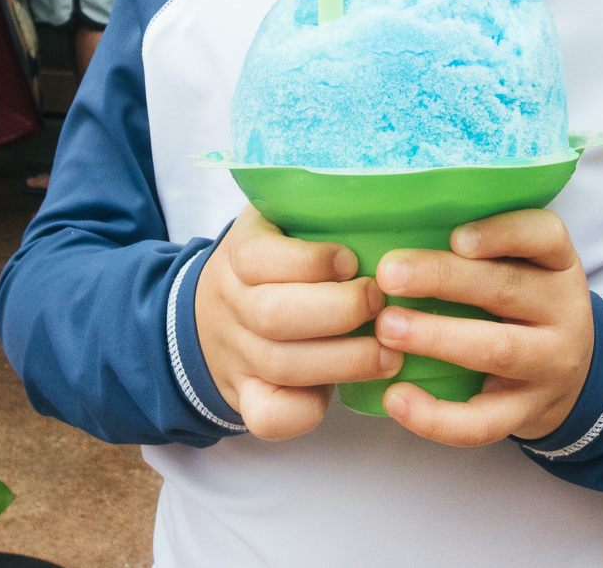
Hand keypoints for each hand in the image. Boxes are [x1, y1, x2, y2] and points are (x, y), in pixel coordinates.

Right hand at [195, 205, 401, 440]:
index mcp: (241, 253)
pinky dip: (305, 412)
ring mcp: (239, 355)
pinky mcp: (249, 397)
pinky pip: (268, 416)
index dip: (310, 262)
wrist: (211, 318)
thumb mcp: (281, 219)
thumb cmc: (276, 261)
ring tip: (391, 352)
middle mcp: (233, 304)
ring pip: (282, 366)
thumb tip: (386, 187)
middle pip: (274, 316)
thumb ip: (319, 207)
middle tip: (381, 303)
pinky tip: (344, 394)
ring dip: (344, 361)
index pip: (259, 258)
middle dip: (339, 312)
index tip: (351, 260)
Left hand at [374, 209, 593, 446]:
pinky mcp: (527, 413)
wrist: (575, 379)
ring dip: (437, 338)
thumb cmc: (526, 308)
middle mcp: (562, 311)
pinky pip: (484, 422)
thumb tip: (395, 231)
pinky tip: (396, 398)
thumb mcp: (525, 269)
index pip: (545, 236)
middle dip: (444, 279)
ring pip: (496, 351)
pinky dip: (437, 416)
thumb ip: (481, 252)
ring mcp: (549, 365)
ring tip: (386, 329)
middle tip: (389, 274)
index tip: (456, 236)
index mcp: (557, 266)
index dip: (503, 233)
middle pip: (507, 289)